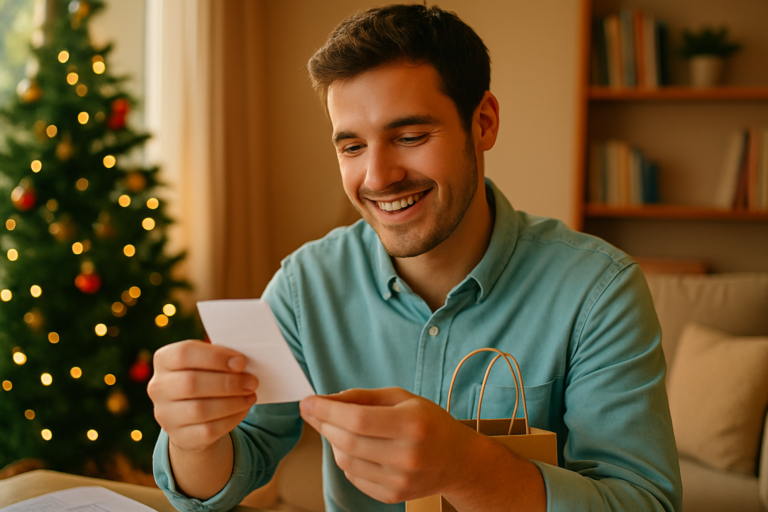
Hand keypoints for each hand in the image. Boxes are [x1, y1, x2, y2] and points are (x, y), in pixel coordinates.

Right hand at [147, 340, 258, 453]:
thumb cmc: (205, 377)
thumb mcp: (207, 363)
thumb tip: (241, 363)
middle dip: (228, 382)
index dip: (215, 357)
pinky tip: (244, 409)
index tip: (241, 362)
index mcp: (164, 360)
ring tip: (250, 395)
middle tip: (252, 382)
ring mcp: (165, 414)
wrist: (192, 416)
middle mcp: (158, 387)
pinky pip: (208, 430)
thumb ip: (220, 359)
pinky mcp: (179, 437)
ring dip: (232, 402)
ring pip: (200, 410)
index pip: (183, 353)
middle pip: (191, 383)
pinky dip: (231, 418)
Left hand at [299, 387, 480, 503]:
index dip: (326, 411)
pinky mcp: (393, 495)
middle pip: (347, 441)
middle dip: (323, 424)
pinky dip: (346, 459)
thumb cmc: (429, 423)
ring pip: (346, 461)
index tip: (307, 402)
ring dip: (333, 441)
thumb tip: (327, 400)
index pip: (357, 419)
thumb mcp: (403, 398)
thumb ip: (364, 397)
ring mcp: (400, 480)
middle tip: (313, 412)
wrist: (458, 461)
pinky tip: (355, 447)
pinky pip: (354, 477)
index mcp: (412, 424)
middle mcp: (406, 455)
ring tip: (339, 428)